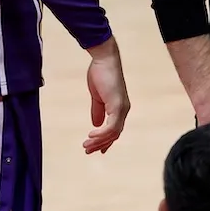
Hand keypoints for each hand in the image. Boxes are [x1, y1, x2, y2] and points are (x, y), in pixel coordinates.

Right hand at [84, 37, 129, 153]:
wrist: (104, 59)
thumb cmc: (100, 73)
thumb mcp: (97, 96)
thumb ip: (97, 110)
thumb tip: (95, 124)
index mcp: (119, 108)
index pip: (114, 130)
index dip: (105, 141)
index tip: (95, 149)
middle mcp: (123, 110)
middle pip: (114, 135)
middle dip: (100, 144)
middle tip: (87, 150)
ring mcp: (122, 108)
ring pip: (112, 133)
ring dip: (98, 141)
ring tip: (86, 145)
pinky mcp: (117, 105)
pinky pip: (111, 126)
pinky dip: (101, 133)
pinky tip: (91, 135)